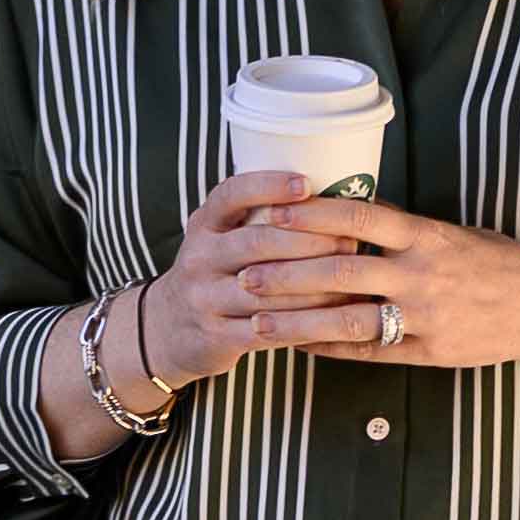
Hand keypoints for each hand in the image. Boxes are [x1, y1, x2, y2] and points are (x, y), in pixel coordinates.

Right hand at [134, 171, 399, 382]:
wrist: (168, 327)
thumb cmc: (214, 271)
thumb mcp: (219, 236)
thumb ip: (257, 217)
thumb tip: (332, 193)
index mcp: (204, 224)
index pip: (231, 195)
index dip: (268, 186)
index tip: (307, 183)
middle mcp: (199, 257)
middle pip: (256, 242)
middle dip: (308, 240)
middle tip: (350, 239)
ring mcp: (205, 298)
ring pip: (266, 289)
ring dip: (315, 284)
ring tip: (351, 277)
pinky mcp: (216, 336)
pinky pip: (268, 329)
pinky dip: (304, 322)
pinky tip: (333, 316)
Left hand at [236, 192, 519, 371]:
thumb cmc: (495, 262)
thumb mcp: (451, 232)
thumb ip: (401, 229)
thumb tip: (344, 213)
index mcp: (426, 235)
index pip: (358, 215)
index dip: (310, 214)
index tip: (270, 212)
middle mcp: (422, 273)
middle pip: (342, 268)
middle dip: (288, 272)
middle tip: (244, 273)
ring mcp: (424, 316)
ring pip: (349, 318)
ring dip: (298, 320)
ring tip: (258, 320)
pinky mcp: (428, 351)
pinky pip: (369, 353)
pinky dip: (330, 349)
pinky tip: (297, 346)